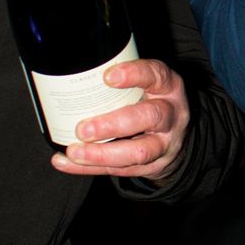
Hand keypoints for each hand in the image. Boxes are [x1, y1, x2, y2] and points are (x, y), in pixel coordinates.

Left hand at [53, 58, 189, 182]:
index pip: (156, 75)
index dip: (134, 74)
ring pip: (138, 152)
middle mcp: (171, 115)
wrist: (175, 137)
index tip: (108, 77)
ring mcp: (164, 144)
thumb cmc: (151, 102)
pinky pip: (121, 170)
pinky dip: (91, 168)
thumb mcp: (148, 84)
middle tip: (83, 129)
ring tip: (75, 152)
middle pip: (149, 117)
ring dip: (102, 154)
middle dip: (113, 124)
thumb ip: (124, 82)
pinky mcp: (152, 166)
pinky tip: (68, 163)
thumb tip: (77, 78)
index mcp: (168, 87)